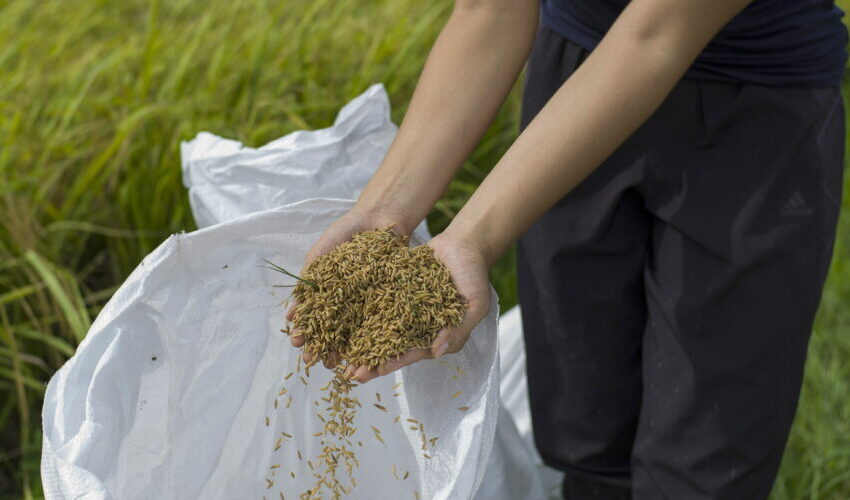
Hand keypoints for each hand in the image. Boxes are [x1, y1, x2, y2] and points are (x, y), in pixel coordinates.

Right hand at [288, 205, 413, 366]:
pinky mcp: (387, 299)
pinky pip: (378, 320)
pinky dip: (370, 336)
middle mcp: (346, 300)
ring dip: (342, 348)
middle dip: (321, 345)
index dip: (306, 330)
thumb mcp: (322, 254)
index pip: (314, 316)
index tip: (297, 342)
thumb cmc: (346, 233)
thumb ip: (309, 279)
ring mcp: (366, 301)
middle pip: (332, 328)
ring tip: (334, 363)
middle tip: (312, 360)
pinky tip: (363, 349)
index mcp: (328, 291)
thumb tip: (293, 311)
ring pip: (354, 329)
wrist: (379, 217)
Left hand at [347, 230, 491, 382]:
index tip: (371, 373)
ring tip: (340, 355)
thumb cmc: (474, 275)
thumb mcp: (475, 304)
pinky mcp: (396, 290)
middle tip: (349, 373)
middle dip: (371, 360)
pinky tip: (342, 318)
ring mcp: (406, 308)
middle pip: (392, 346)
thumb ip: (458, 329)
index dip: (392, 364)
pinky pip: (377, 303)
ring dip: (362, 341)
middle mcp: (419, 325)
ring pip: (380, 328)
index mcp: (437, 334)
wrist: (464, 242)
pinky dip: (361, 312)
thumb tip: (437, 353)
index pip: (412, 353)